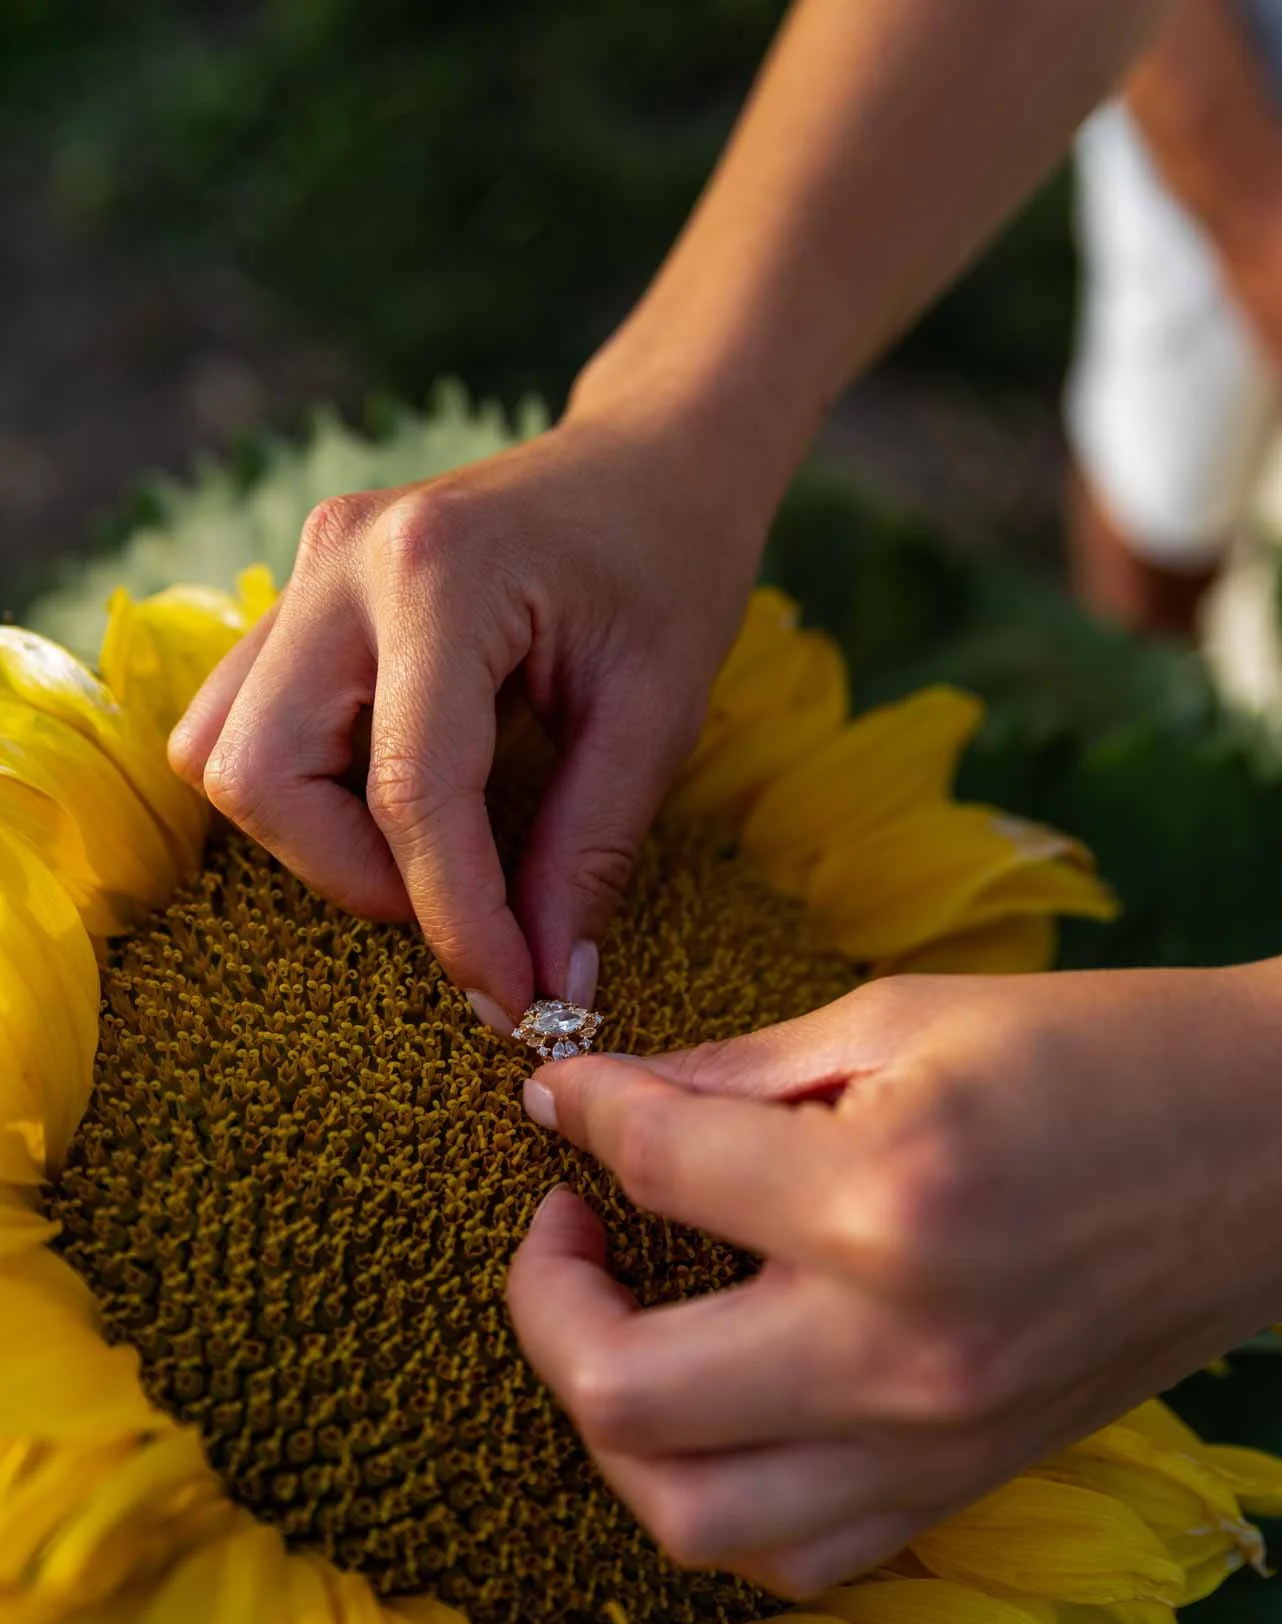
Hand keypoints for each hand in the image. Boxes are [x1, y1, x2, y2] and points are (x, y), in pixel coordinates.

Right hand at [167, 407, 764, 1023]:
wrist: (650, 460)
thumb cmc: (669, 570)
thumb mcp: (656, 714)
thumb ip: (589, 851)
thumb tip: (546, 983)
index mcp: (440, 569)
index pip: (409, 789)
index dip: (456, 919)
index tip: (516, 1002)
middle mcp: (341, 561)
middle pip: (260, 775)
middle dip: (355, 876)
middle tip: (463, 902)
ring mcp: (303, 571)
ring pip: (224, 753)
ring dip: (317, 837)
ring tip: (435, 846)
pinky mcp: (295, 598)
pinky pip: (239, 722)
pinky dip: (303, 790)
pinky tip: (394, 796)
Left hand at [509, 965, 1281, 1595]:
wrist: (1266, 1154)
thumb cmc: (1096, 1056)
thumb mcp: (906, 1018)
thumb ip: (735, 1071)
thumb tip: (591, 1101)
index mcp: (883, 1199)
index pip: (655, 1165)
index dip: (581, 1113)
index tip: (563, 1099)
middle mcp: (893, 1349)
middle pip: (623, 1391)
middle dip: (545, 1303)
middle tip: (563, 1230)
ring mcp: (930, 1443)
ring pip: (690, 1515)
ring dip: (615, 1426)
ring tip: (622, 1331)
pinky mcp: (962, 1487)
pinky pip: (795, 1555)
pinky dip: (720, 1497)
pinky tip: (720, 1409)